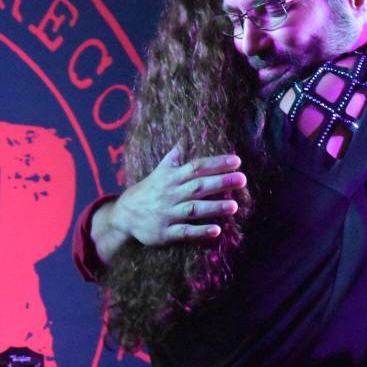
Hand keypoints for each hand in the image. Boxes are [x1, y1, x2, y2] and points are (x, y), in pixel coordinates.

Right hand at [98, 145, 246, 253]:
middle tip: (242, 179)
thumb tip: (186, 134)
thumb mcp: (161, 170)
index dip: (216, 163)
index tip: (236, 160)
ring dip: (213, 207)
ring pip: (193, 209)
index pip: (197, 167)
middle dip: (220, 182)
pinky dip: (199, 231)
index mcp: (172, 177)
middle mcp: (172, 194)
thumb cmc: (149, 190)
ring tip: (234, 206)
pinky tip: (216, 231)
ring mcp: (168, 213)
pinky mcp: (165, 232)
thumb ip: (176, 155)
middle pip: (198, 186)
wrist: (123, 215)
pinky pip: (184, 232)